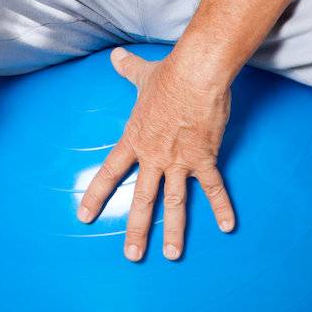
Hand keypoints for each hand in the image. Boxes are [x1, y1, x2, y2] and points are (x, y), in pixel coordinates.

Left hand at [76, 47, 235, 260]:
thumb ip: (126, 69)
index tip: (84, 216)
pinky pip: (214, 188)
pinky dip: (221, 207)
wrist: (196, 74)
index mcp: (136, 139)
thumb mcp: (142, 74)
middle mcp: (155, 156)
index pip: (111, 172)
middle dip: (137, 230)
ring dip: (174, 231)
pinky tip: (227, 226)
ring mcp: (180, 161)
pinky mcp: (204, 158)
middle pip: (143, 199)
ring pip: (175, 203)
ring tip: (171, 255)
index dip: (97, 195)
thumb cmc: (169, 75)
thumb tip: (114, 56)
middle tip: (132, 255)